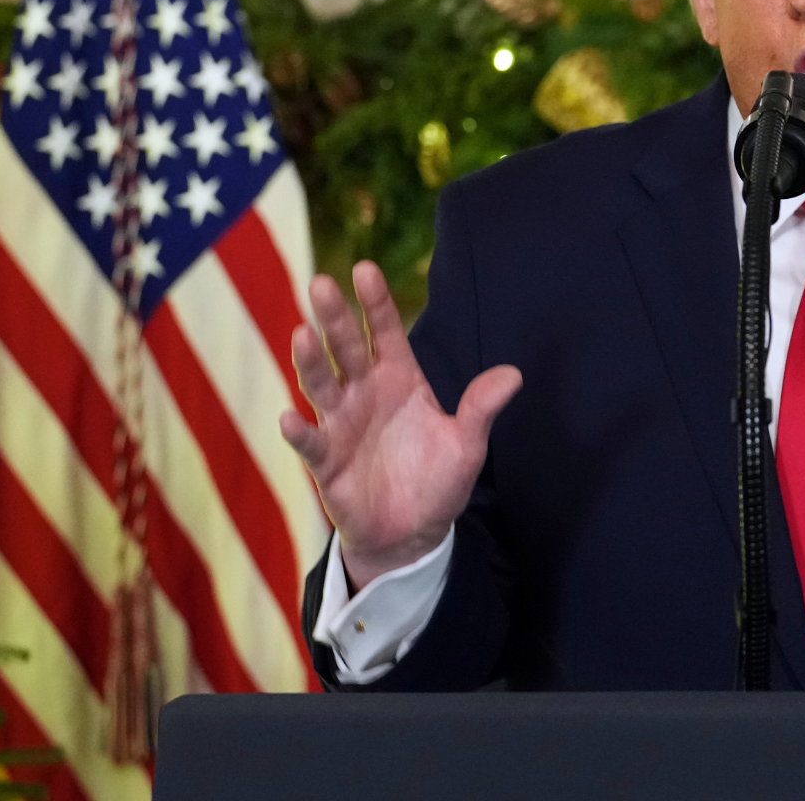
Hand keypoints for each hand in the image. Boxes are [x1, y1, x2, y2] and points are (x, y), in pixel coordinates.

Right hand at [281, 261, 521, 588]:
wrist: (413, 534)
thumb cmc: (437, 482)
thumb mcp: (467, 445)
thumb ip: (481, 409)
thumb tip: (514, 374)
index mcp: (399, 380)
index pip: (385, 332)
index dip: (375, 303)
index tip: (365, 269)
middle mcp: (365, 393)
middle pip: (346, 348)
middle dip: (334, 318)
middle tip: (320, 283)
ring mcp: (341, 424)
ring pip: (321, 384)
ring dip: (310, 361)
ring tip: (301, 334)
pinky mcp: (326, 461)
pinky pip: (310, 442)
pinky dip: (299, 431)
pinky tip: (289, 418)